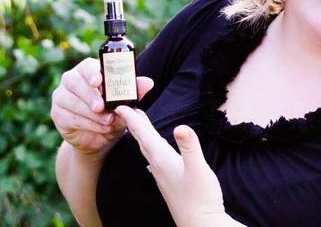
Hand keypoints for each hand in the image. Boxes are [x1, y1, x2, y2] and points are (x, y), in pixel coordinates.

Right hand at [50, 57, 153, 155]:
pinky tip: (100, 128)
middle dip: (90, 95)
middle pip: (74, 81)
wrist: (100, 139)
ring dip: (91, 113)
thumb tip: (148, 82)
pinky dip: (86, 124)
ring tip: (108, 122)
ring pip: (72, 101)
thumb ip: (134, 92)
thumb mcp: (125, 104)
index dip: (91, 72)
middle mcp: (71, 80)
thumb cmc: (113, 114)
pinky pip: (69, 117)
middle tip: (102, 107)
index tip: (98, 80)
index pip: (87, 66)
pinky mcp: (57, 114)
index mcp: (88, 71)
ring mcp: (61, 96)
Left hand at [116, 107, 238, 226]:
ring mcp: (162, 174)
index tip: (120, 104)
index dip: (132, 118)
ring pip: (147, 149)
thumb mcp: (199, 168)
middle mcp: (158, 165)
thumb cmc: (201, 198)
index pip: (144, 134)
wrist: (200, 225)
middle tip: (125, 107)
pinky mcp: (168, 181)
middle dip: (133, 123)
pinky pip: (154, 158)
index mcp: (162, 158)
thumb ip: (190, 147)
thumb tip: (181, 127)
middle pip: (142, 139)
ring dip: (142, 135)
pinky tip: (155, 150)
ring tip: (138, 124)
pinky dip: (151, 147)